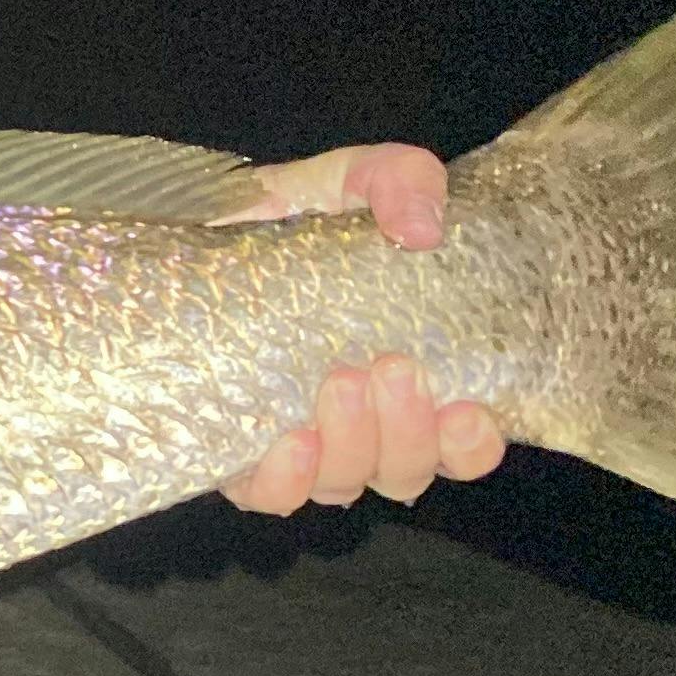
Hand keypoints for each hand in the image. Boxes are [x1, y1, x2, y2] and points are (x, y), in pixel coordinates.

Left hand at [218, 145, 509, 513]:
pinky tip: (290, 440)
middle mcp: (363, 424)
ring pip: (346, 485)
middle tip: (391, 367)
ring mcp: (304, 445)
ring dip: (354, 446)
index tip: (468, 408)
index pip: (464, 444)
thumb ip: (401, 180)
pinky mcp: (239, 456)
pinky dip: (287, 479)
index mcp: (410, 377)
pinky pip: (269, 496)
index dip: (473, 445)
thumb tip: (424, 228)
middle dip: (408, 431)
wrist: (202, 229)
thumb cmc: (293, 216)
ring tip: (341, 381)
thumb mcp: (352, 179)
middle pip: (406, 471)